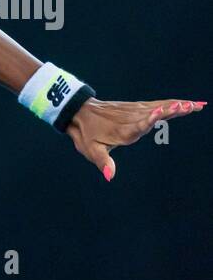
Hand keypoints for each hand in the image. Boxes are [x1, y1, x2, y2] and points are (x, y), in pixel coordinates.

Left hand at [65, 97, 204, 180]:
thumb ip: (103, 162)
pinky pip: (159, 104)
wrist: (80, 112)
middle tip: (192, 106)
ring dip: (179, 105)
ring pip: (161, 106)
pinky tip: (187, 103)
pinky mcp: (138, 107)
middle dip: (174, 109)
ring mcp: (135, 111)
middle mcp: (132, 118)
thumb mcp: (91, 151)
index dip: (152, 118)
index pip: (140, 124)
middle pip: (157, 112)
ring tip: (198, 105)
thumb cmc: (86, 134)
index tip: (164, 110)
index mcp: (124, 130)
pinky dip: (174, 103)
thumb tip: (110, 176)